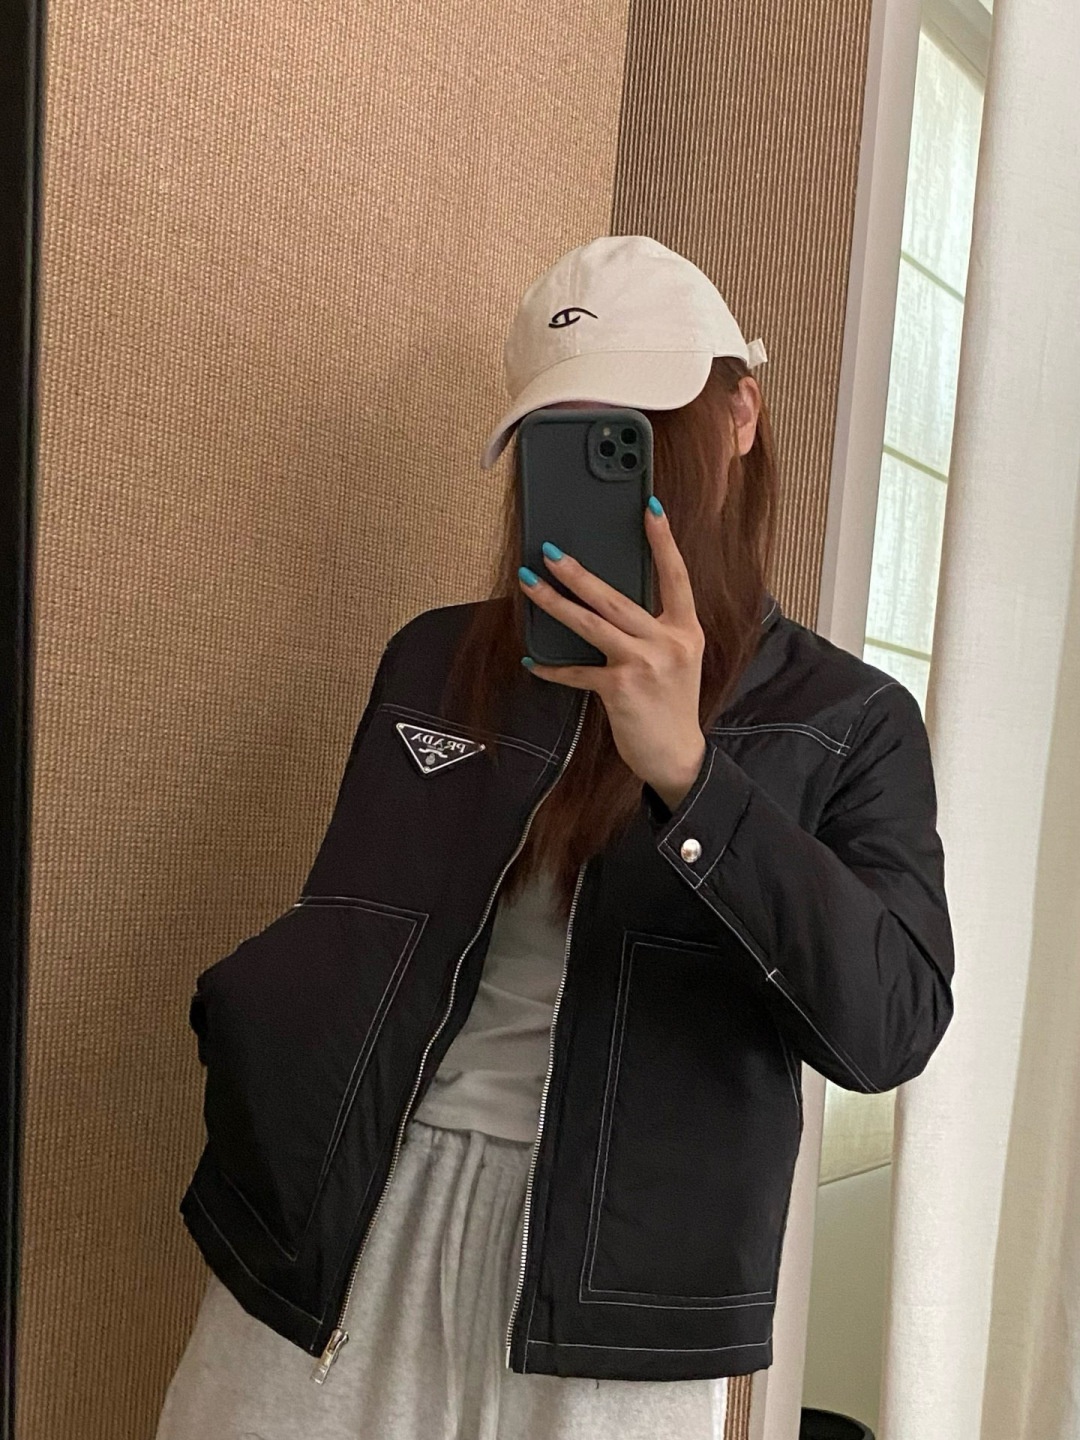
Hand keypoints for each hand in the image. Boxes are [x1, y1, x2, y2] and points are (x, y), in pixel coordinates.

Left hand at [518, 499, 706, 811]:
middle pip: (616, 597)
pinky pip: (577, 671)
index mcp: (686, 630)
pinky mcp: (620, 689)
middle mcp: (668, 643)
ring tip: (529, 584)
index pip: (676, 576)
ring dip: (554, 603)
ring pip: (591, 624)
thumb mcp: (677, 661)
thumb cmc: (671, 706)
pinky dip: (552, 668)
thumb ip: (654, 631)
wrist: (677, 756)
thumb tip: (610, 603)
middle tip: (549, 551)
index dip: (663, 541)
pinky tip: (533, 662)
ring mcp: (644, 665)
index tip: (651, 507)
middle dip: (578, 572)